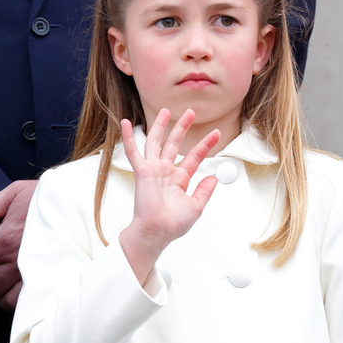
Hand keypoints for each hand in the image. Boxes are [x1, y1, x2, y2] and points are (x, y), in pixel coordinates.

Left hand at [0, 179, 37, 310]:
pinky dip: (18, 298)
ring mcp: (33, 275)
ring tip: (11, 273)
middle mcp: (17, 260)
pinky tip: (22, 284)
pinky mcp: (48, 284)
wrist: (80, 204)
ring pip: (3, 298)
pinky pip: (22, 305)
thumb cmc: (46, 198)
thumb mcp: (15, 192)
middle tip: (0, 261)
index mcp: (6, 237)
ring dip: (3, 288)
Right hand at [117, 109, 219, 285]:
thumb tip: (214, 177)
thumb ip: (205, 190)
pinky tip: (126, 123)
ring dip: (160, 126)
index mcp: (179, 180)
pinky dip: (129, 137)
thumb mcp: (196, 206)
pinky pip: (133, 152)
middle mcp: (165, 172)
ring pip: (156, 142)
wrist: (157, 232)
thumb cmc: (172, 224)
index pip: (194, 157)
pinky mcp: (142, 171)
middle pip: (174, 143)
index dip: (205, 144)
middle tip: (190, 112)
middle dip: (182, 127)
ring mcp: (153, 170)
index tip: (216, 133)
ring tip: (165, 110)